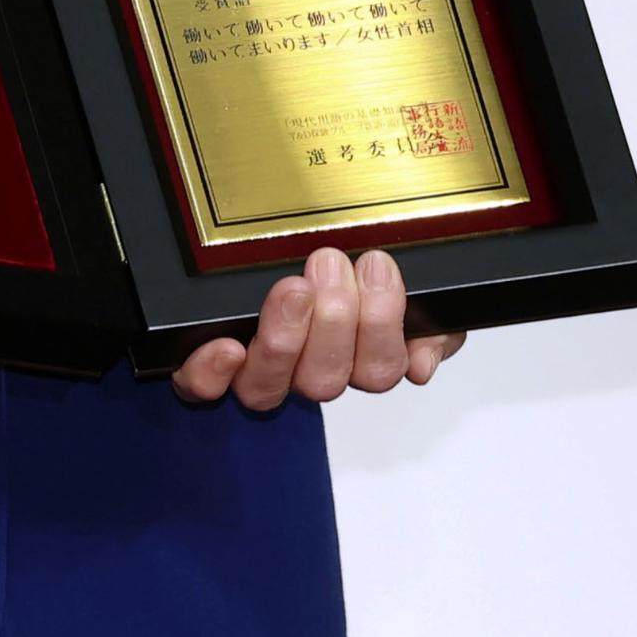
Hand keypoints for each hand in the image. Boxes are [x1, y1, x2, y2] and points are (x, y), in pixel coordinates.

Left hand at [170, 246, 464, 409]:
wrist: (296, 246)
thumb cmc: (349, 268)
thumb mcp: (408, 283)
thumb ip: (434, 323)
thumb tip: (421, 360)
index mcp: (359, 355)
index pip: (378, 369)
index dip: (380, 329)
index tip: (376, 266)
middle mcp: (308, 371)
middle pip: (325, 381)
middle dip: (334, 320)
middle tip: (330, 262)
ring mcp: (258, 372)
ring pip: (268, 390)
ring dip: (284, 340)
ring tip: (293, 288)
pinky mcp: (208, 368)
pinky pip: (202, 389)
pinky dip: (211, 373)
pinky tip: (227, 347)